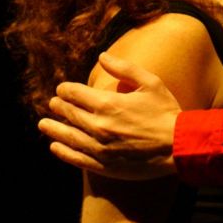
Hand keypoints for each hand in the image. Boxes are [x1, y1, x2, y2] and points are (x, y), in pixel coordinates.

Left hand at [38, 53, 179, 178]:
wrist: (179, 147)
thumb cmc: (166, 112)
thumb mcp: (150, 83)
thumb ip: (124, 68)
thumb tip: (102, 56)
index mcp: (108, 104)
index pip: (75, 93)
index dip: (65, 90)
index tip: (62, 89)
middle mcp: (99, 126)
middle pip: (69, 114)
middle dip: (59, 107)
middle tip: (52, 104)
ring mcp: (99, 148)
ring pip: (68, 136)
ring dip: (53, 129)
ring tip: (43, 125)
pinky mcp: (104, 165)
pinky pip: (76, 158)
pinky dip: (63, 152)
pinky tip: (55, 147)